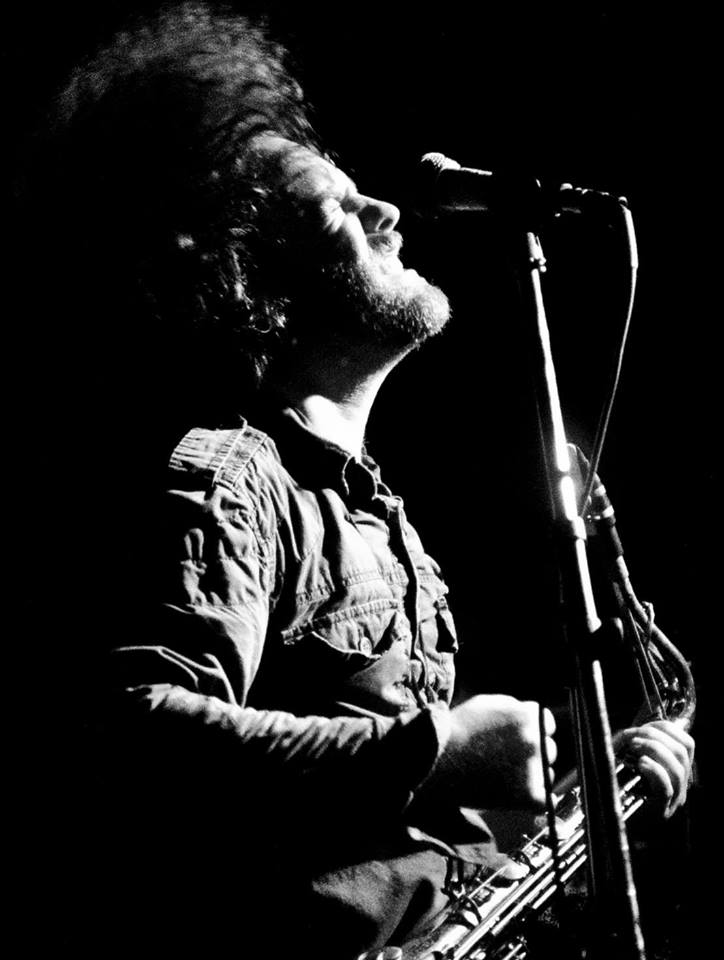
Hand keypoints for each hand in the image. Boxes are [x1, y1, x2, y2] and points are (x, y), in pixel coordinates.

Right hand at [426, 695, 556, 810]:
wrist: (437, 760)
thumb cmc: (458, 730)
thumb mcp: (487, 703)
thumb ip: (514, 706)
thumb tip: (532, 714)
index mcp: (528, 716)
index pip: (547, 724)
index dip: (533, 731)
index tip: (519, 740)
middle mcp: (535, 742)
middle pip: (547, 748)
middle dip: (532, 752)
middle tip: (507, 759)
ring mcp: (534, 770)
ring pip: (546, 773)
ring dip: (533, 774)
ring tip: (503, 775)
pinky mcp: (528, 796)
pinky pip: (545, 801)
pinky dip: (535, 799)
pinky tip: (520, 795)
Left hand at [614, 719, 694, 817]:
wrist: (608, 814)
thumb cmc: (616, 781)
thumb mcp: (629, 755)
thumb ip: (637, 741)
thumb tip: (636, 730)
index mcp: (677, 770)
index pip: (687, 744)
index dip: (667, 729)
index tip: (642, 727)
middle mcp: (680, 785)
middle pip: (682, 753)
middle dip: (655, 737)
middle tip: (632, 737)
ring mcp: (673, 799)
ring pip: (677, 769)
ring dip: (653, 750)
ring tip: (633, 747)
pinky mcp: (660, 810)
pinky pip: (666, 787)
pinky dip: (654, 770)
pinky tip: (640, 764)